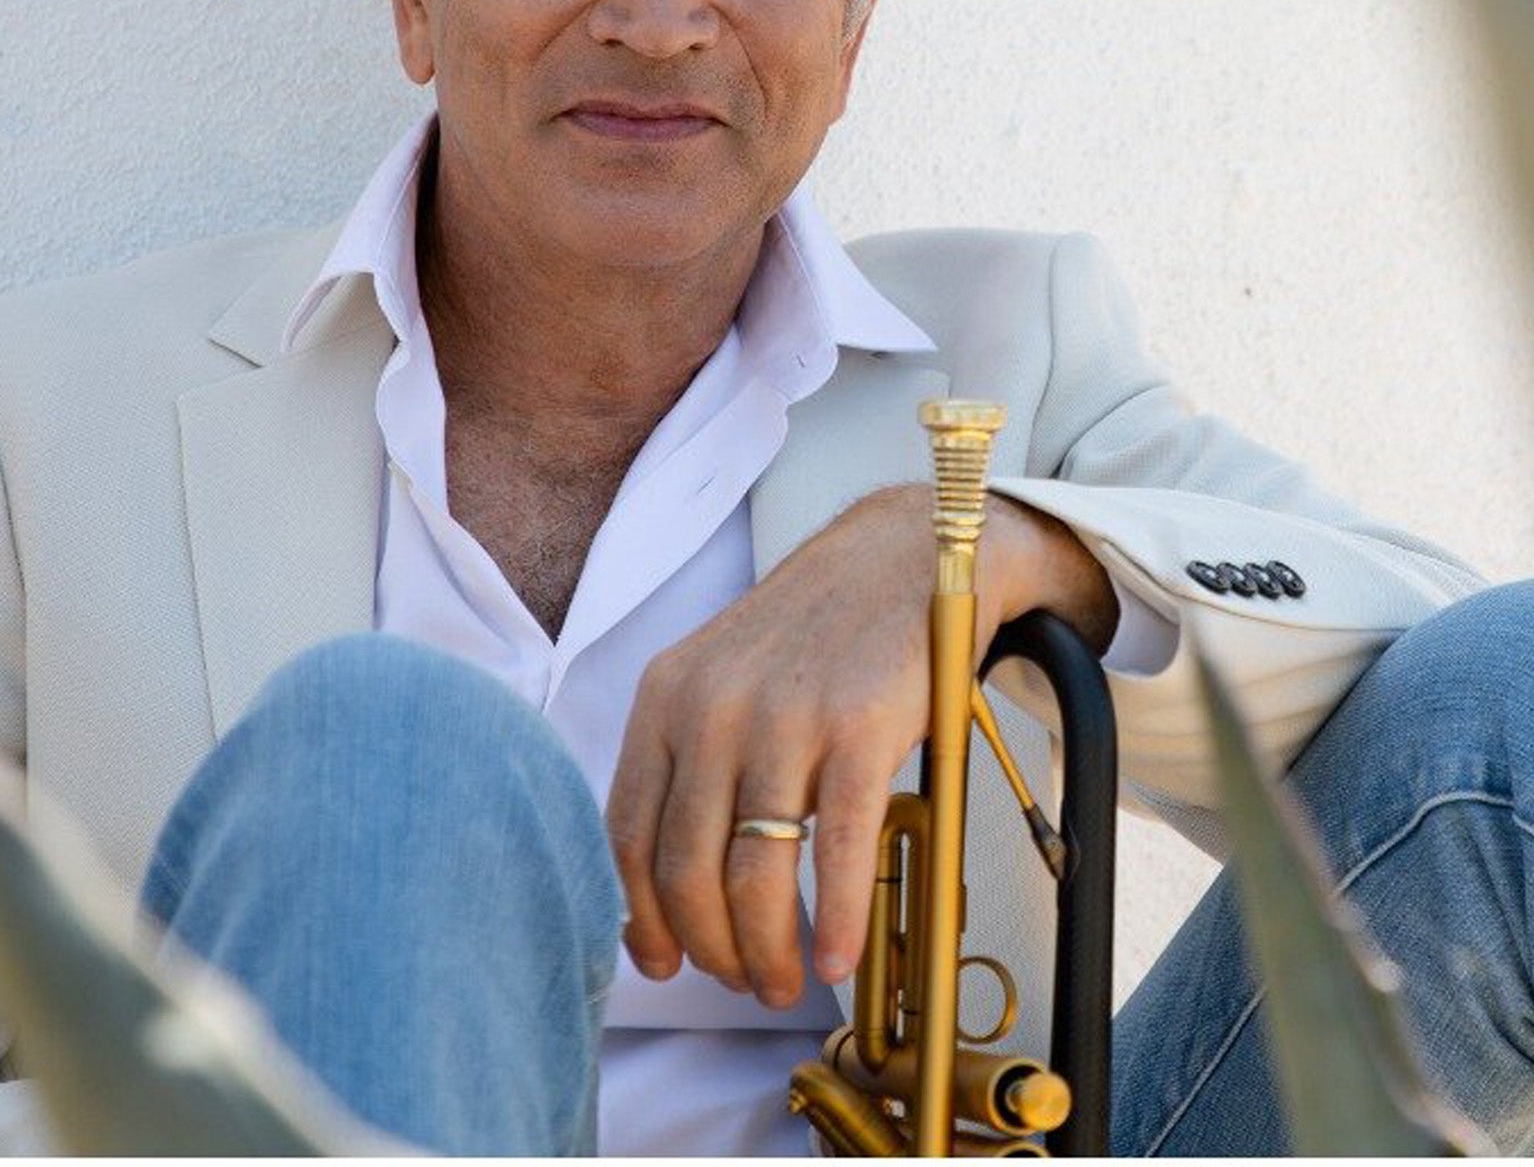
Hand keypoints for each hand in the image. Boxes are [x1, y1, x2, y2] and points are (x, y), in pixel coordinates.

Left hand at [603, 482, 1114, 1008]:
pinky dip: (833, 920)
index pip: (628, 833)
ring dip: (767, 950)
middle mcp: (715, 708)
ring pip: (753, 873)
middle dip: (709, 948)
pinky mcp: (862, 730)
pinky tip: (838, 956)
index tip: (662, 961)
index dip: (642, 916)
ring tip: (786, 980)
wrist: (905, 553)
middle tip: (742, 981)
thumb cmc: (818, 628)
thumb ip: (691, 759)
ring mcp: (788, 719)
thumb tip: (670, 877)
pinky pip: (837, 851)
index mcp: (669, 697)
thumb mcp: (723, 675)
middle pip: (685, 868)